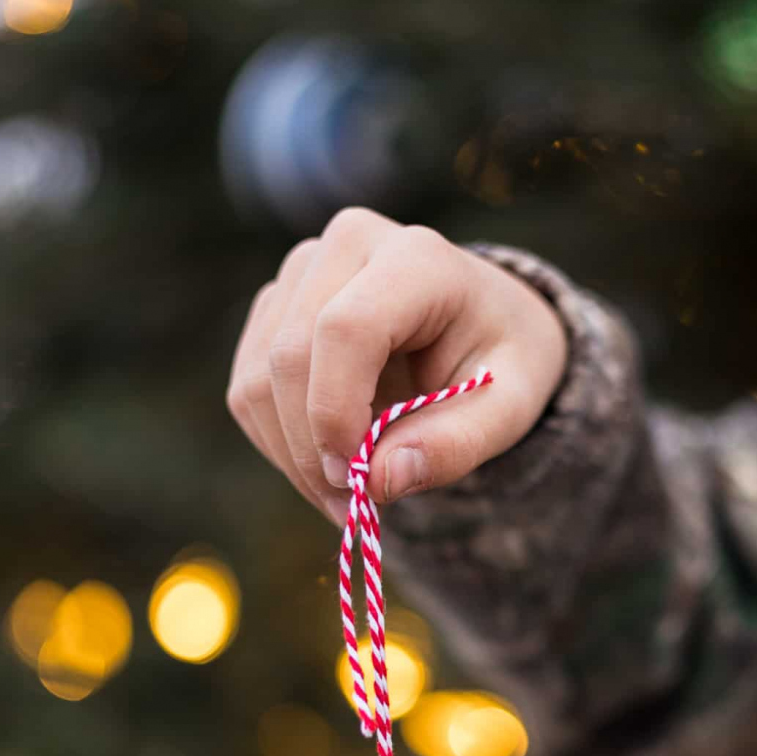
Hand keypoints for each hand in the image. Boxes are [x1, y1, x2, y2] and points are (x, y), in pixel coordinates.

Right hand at [226, 207, 568, 524]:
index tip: (359, 478)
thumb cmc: (500, 362)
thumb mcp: (508, 409)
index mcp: (416, 257)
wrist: (483, 326)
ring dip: (294, 457)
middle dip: (313, 450)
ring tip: (350, 494)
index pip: (346, 328)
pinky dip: (280, 445)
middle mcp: (346, 247)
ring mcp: (300, 274)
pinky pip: (247, 391)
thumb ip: (455, 445)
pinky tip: (330, 464)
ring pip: (256, 381)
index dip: (337, 410)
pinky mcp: (273, 309)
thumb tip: (380, 480)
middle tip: (356, 508)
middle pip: (290, 357)